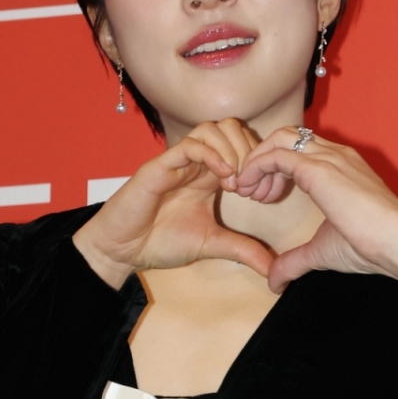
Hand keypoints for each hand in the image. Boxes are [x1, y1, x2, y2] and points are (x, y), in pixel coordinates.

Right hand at [74, 118, 286, 288]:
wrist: (123, 249)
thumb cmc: (162, 241)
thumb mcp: (213, 245)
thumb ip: (244, 251)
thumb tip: (274, 271)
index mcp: (210, 174)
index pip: (243, 145)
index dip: (260, 163)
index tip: (263, 194)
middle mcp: (196, 162)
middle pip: (231, 127)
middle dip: (250, 151)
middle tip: (252, 185)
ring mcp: (178, 160)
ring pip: (212, 129)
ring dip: (233, 151)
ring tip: (236, 183)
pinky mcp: (160, 166)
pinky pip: (190, 145)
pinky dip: (212, 155)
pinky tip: (224, 178)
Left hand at [232, 129, 397, 290]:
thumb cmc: (372, 246)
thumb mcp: (324, 251)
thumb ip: (296, 261)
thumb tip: (274, 282)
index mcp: (342, 167)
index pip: (301, 150)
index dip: (275, 169)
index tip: (266, 197)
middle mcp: (335, 154)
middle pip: (286, 136)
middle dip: (262, 159)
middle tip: (252, 193)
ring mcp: (328, 157)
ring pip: (279, 139)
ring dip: (256, 162)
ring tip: (249, 192)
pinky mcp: (318, 168)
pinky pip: (275, 155)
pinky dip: (256, 167)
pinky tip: (250, 189)